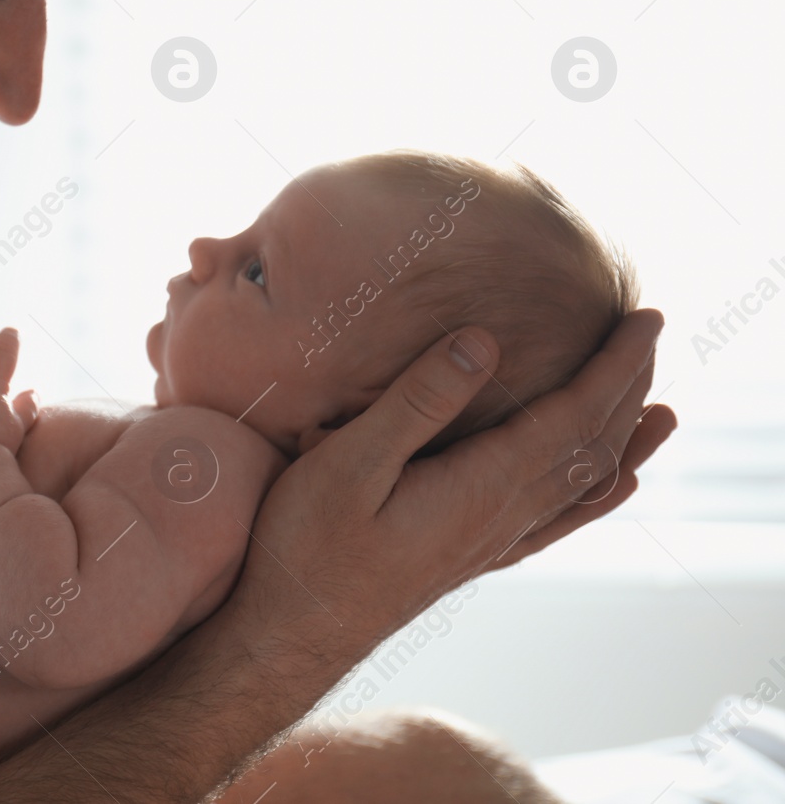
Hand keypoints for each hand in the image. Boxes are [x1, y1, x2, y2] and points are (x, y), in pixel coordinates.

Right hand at [229, 309, 672, 656]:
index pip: (572, 417)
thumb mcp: (349, 463)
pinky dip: (594, 496)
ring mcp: (488, 543)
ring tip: (662, 412)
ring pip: (580, 485)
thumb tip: (483, 343)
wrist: (290, 634)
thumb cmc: (306, 547)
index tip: (646, 318)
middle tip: (655, 333)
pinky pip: (556, 521)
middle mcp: (501, 518)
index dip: (614, 366)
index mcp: (480, 488)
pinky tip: (611, 486)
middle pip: (589, 447)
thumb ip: (417, 403)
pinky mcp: (468, 556)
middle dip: (628, 387)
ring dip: (623, 440)